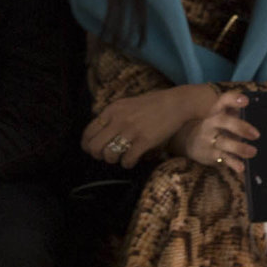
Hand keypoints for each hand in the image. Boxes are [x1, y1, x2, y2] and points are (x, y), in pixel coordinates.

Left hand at [81, 85, 208, 167]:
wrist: (178, 103)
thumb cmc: (155, 104)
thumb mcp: (128, 104)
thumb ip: (114, 116)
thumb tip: (101, 134)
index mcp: (112, 110)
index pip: (89, 132)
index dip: (88, 145)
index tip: (94, 150)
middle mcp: (119, 120)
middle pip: (95, 146)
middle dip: (98, 155)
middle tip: (107, 156)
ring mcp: (132, 130)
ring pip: (109, 154)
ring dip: (113, 160)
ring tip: (121, 158)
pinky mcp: (145, 140)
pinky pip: (128, 159)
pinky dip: (128, 163)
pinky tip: (132, 161)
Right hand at [173, 92, 260, 176]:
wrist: (194, 141)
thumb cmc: (224, 127)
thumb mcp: (235, 118)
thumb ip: (260, 117)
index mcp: (221, 110)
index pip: (224, 100)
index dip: (234, 98)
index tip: (246, 100)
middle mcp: (212, 122)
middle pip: (223, 121)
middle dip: (240, 126)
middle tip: (256, 134)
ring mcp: (210, 138)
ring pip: (222, 142)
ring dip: (239, 148)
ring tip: (253, 152)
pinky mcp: (210, 153)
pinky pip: (222, 158)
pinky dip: (233, 163)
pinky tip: (242, 168)